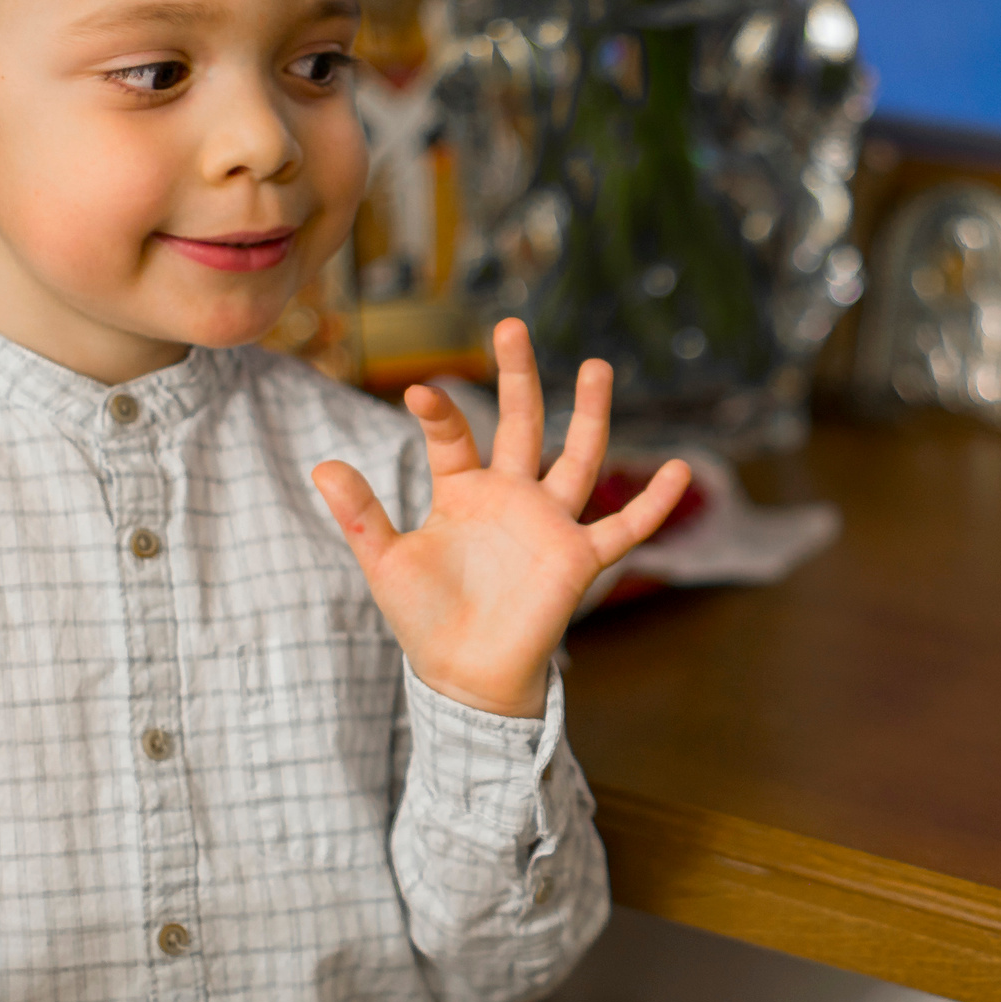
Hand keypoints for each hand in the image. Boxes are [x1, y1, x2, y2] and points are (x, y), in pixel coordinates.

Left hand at [313, 319, 691, 717]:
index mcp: (462, 491)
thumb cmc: (424, 619)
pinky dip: (653, 503)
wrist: (463, 675)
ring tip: (597, 365)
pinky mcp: (578, 558)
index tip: (419, 393)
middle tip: (511, 326)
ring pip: (577, 457)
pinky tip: (679, 469)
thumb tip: (321, 465)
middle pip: (521, 422)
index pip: (454, 436)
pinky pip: (624, 527)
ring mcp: (548, 523)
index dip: (438, 413)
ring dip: (589, 413)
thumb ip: (360, 514)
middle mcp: (510, 497)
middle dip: (517, 376)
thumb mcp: (384, 563)